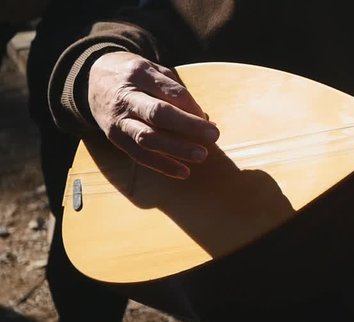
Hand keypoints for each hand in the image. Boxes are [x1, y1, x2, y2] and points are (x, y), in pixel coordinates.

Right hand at [87, 51, 218, 178]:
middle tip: (214, 136)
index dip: (193, 108)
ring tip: (201, 155)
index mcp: (139, 74)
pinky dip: (162, 165)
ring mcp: (118, 120)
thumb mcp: (154, 70)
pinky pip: (139, 155)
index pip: (171, 93)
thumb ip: (177, 92)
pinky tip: (183, 172)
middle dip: (189, 126)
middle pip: (158, 113)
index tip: (209, 121)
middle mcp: (126, 97)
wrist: (91, 79)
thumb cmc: (134, 76)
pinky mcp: (115, 138)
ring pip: (148, 137)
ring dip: (177, 149)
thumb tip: (204, 119)